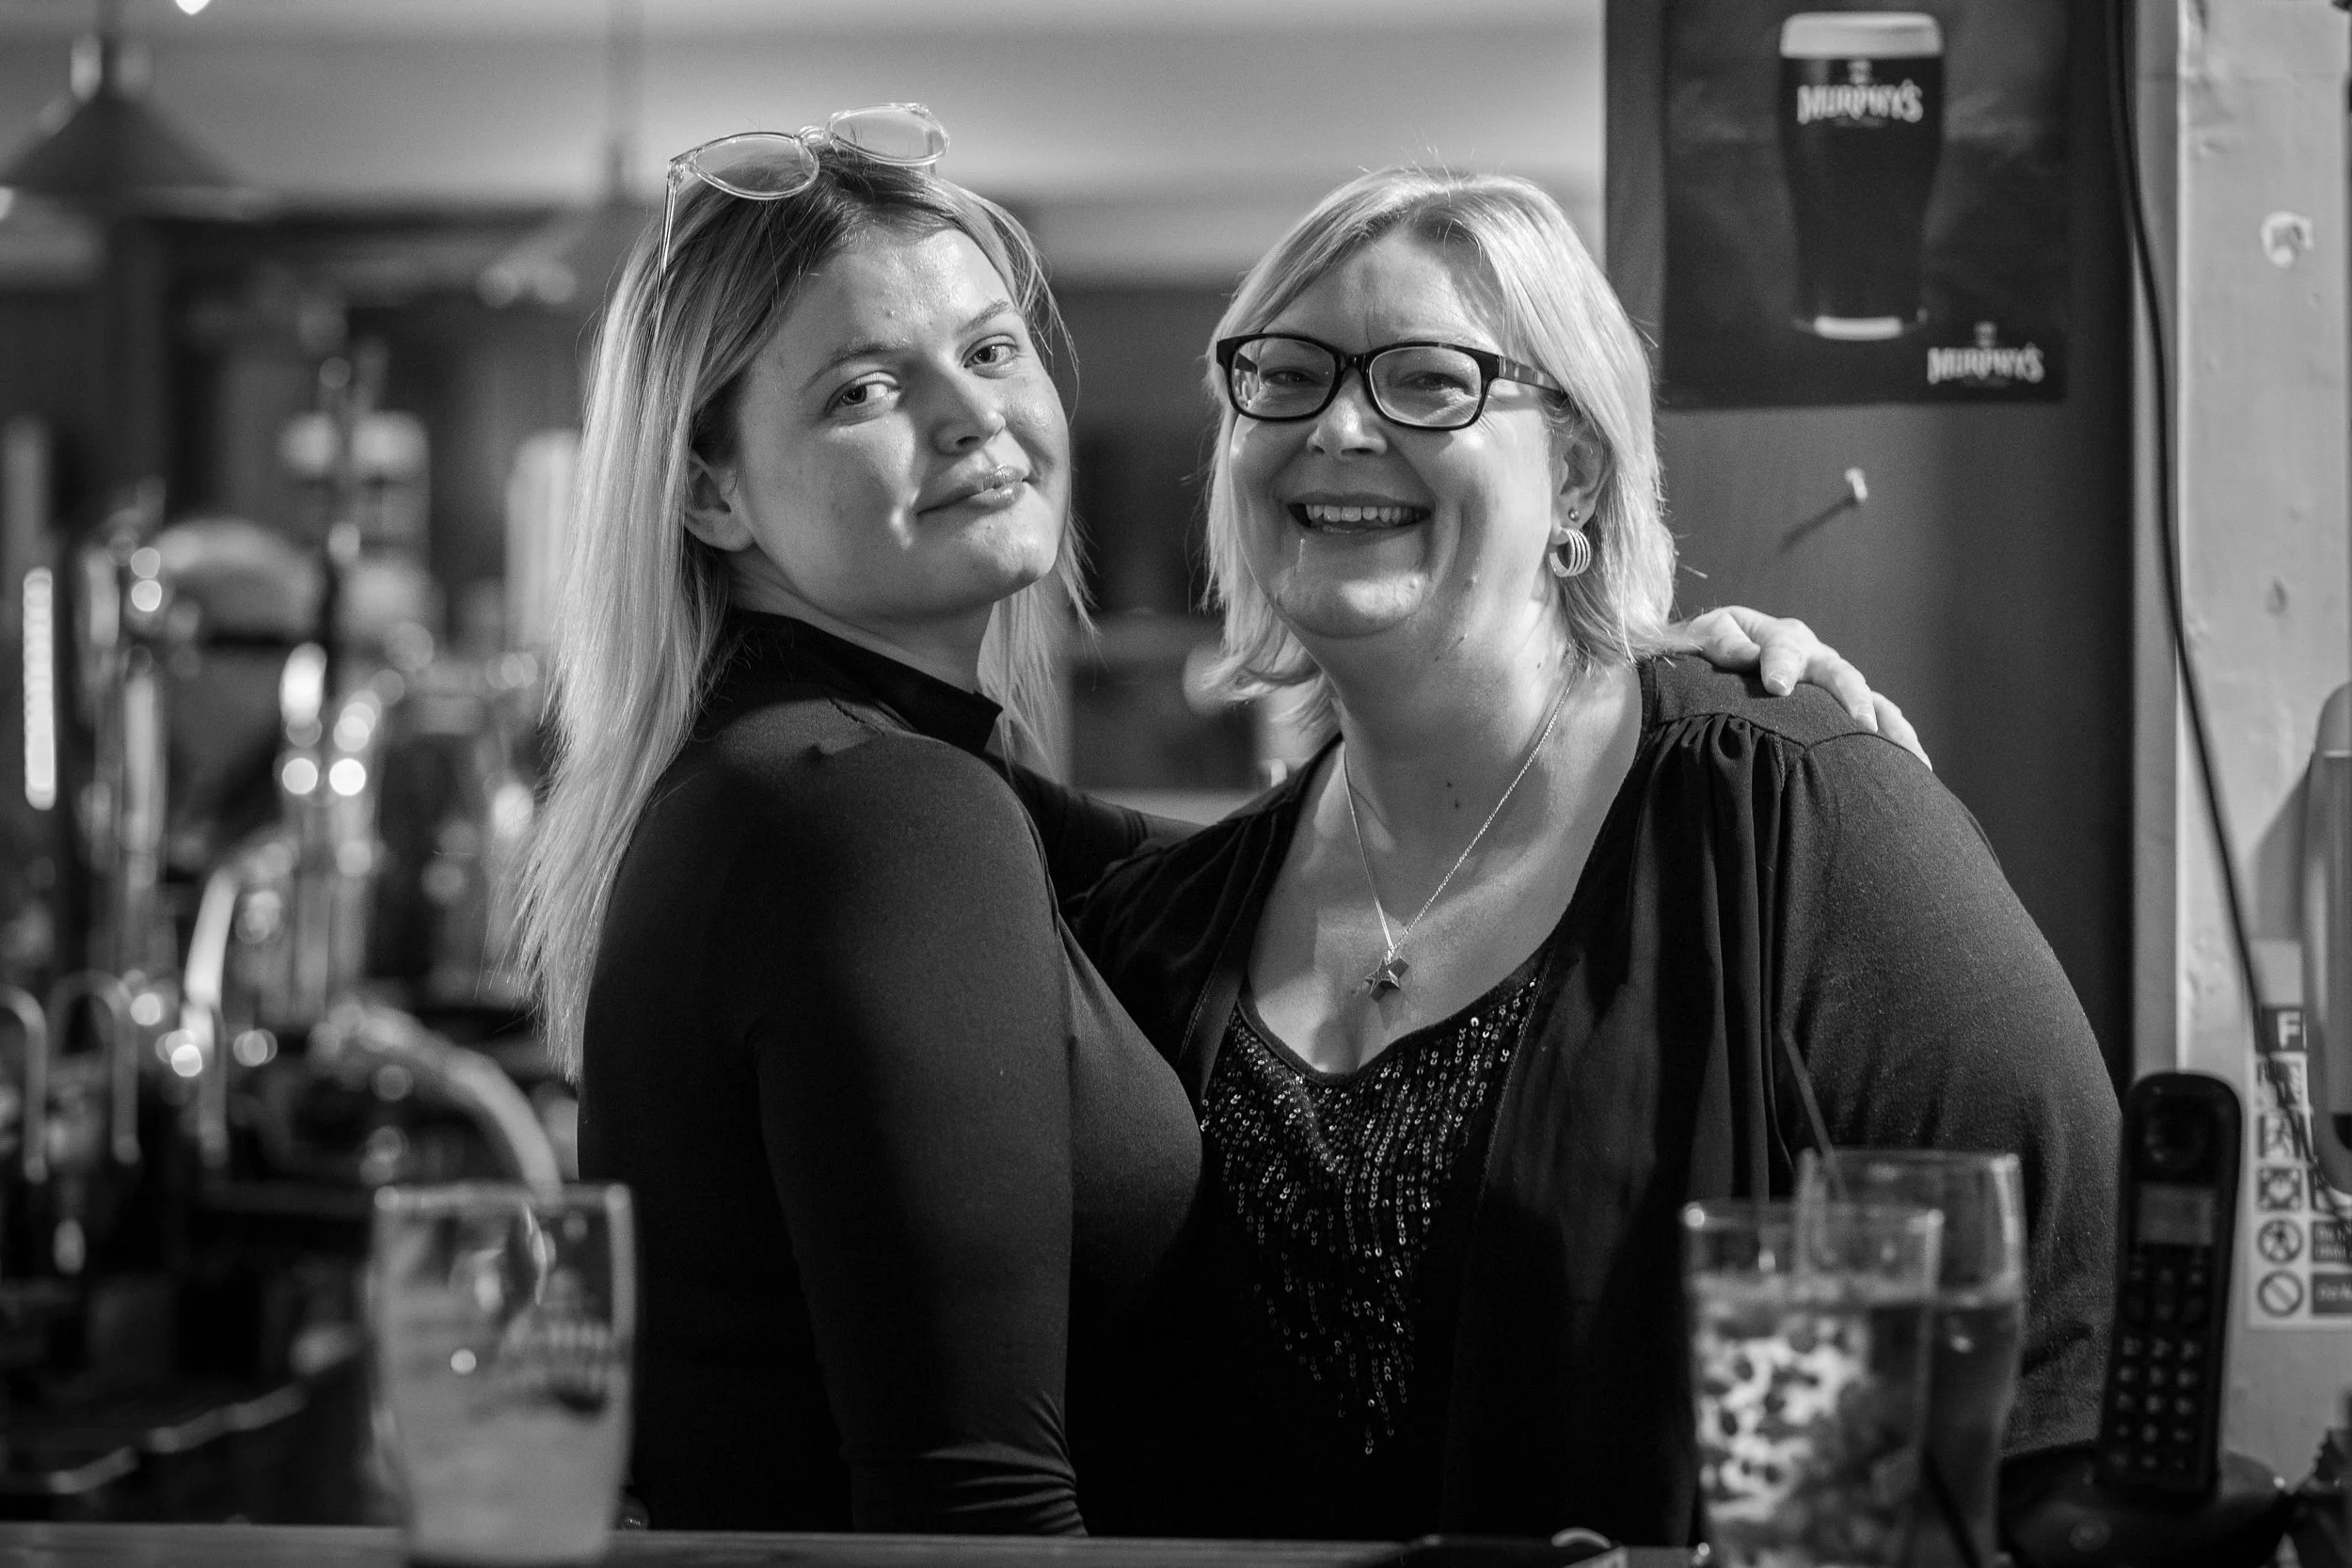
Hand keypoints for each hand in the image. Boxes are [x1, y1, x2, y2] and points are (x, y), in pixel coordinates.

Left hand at [1679, 606, 1930, 768]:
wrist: (1716, 656)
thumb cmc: (1707, 649)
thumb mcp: (1705, 636)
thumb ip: (1722, 643)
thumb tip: (1748, 657)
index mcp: (1780, 637)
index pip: (1782, 647)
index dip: (1780, 663)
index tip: (1776, 686)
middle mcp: (1816, 658)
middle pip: (1839, 674)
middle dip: (1851, 697)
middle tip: (1859, 722)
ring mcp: (1834, 683)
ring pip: (1870, 700)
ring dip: (1889, 726)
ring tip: (1909, 756)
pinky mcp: (1844, 707)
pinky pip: (1879, 720)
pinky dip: (1898, 740)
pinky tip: (1918, 767)